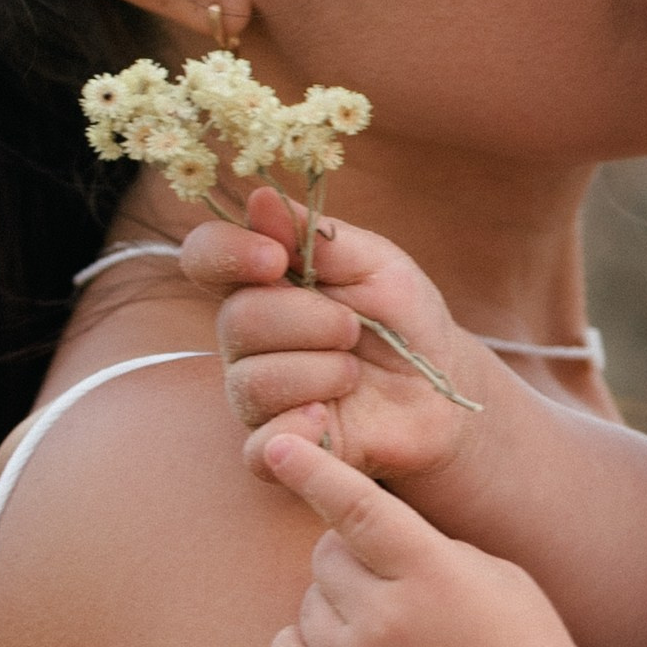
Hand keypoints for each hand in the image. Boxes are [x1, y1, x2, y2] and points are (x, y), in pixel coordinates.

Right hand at [190, 189, 483, 483]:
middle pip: (237, 320)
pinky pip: (258, 447)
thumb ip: (317, 236)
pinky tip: (329, 415)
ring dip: (319, 371)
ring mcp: (257, 394)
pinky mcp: (278, 448)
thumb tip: (259, 198)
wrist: (440, 391)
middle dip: (308, 320)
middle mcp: (247, 339)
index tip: (274, 259)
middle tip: (354, 327)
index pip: (205, 257)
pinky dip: (297, 428)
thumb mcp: (376, 264)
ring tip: (355, 372)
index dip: (227, 253)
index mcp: (263, 283)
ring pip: (251, 381)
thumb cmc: (405, 320)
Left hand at [261, 433, 608, 646]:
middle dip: (355, 558)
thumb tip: (355, 524)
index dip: (314, 472)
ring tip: (393, 633)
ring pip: (307, 602)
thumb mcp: (498, 577)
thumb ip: (427, 545)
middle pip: (327, 555)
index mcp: (435, 576)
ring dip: (337, 605)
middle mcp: (387, 622)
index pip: (359, 510)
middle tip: (399, 586)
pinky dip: (307, 644)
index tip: (274, 446)